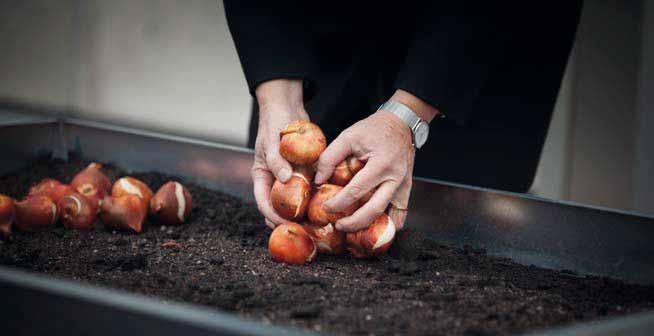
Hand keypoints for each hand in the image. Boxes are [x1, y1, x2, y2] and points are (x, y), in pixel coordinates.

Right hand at [251, 79, 307, 228]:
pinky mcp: (304, 173)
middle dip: (290, 222)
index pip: (264, 203)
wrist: (288, 108)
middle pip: (280, 208)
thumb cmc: (275, 123)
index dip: (273, 217)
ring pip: (296, 203)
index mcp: (262, 176)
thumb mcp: (273, 141)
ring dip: (305, 214)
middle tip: (305, 233)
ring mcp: (290, 178)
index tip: (286, 226)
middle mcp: (276, 181)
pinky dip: (316, 200)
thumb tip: (284, 178)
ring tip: (317, 226)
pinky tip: (328, 207)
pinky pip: (310, 190)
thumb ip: (276, 159)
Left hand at [314, 89, 437, 231]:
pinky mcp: (407, 189)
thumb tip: (318, 180)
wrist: (400, 125)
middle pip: (374, 210)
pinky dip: (389, 224)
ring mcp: (403, 186)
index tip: (326, 208)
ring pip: (389, 216)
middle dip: (354, 223)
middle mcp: (395, 178)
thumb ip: (330, 157)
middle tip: (339, 225)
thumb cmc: (374, 130)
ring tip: (354, 230)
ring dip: (371, 227)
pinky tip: (375, 228)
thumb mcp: (348, 136)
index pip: (356, 191)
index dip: (339, 203)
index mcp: (380, 164)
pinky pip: (401, 213)